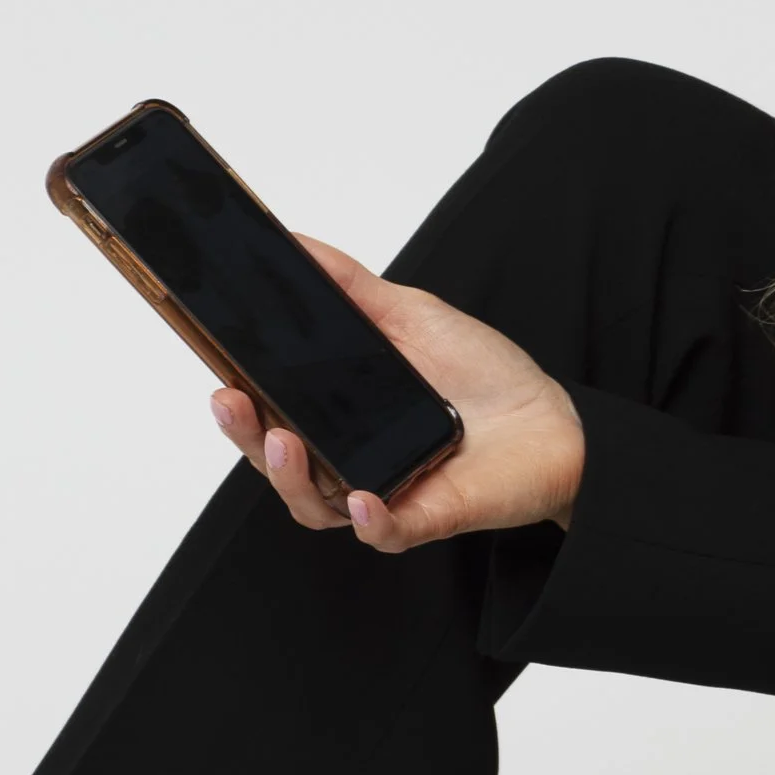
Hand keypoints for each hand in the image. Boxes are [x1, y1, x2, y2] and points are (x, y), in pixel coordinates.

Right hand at [210, 240, 584, 555]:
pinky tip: (359, 498)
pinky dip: (366, 520)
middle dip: (244, 433)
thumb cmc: (486, 375)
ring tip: (283, 440)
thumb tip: (293, 242)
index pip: (270, 408)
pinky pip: (382, 532)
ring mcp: (381, 491)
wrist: (559, 424)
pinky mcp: (423, 518)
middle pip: (275, 458)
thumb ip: (351, 287)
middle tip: (231, 400)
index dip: (237, 395)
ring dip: (289, 476)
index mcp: (338, 412)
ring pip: (313, 502)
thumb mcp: (411, 315)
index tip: (215, 368)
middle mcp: (349, 456)